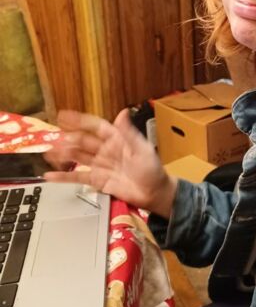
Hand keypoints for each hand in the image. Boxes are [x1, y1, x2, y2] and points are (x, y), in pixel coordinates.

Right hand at [44, 109, 176, 217]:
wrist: (155, 194)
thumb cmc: (153, 170)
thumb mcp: (143, 149)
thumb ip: (129, 133)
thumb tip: (123, 112)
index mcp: (117, 139)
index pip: (95, 127)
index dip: (80, 121)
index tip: (63, 116)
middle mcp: (106, 151)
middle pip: (83, 142)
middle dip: (67, 140)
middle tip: (52, 139)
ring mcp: (101, 166)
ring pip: (78, 157)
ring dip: (63, 155)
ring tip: (48, 153)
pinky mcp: (98, 181)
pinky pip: (79, 177)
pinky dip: (64, 177)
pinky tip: (51, 176)